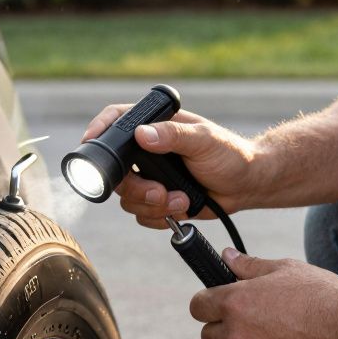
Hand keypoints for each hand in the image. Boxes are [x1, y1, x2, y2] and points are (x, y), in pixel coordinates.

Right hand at [81, 105, 263, 227]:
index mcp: (154, 127)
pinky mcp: (157, 199)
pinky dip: (159, 217)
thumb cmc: (231, 154)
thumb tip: (142, 135)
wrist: (247, 185)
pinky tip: (182, 209)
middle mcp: (147, 151)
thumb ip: (173, 136)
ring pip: (127, 198)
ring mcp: (150, 176)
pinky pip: (141, 214)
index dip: (98, 130)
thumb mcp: (204, 140)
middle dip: (136, 189)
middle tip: (159, 192)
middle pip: (115, 172)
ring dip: (152, 205)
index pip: (115, 121)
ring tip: (181, 201)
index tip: (90, 143)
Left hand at [190, 250, 337, 338]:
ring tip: (273, 338)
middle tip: (248, 321)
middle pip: (208, 337)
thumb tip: (226, 256)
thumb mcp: (284, 270)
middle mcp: (237, 335)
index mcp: (235, 303)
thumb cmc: (322, 295)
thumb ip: (248, 266)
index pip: (197, 307)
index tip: (216, 304)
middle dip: (222, 329)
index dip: (207, 303)